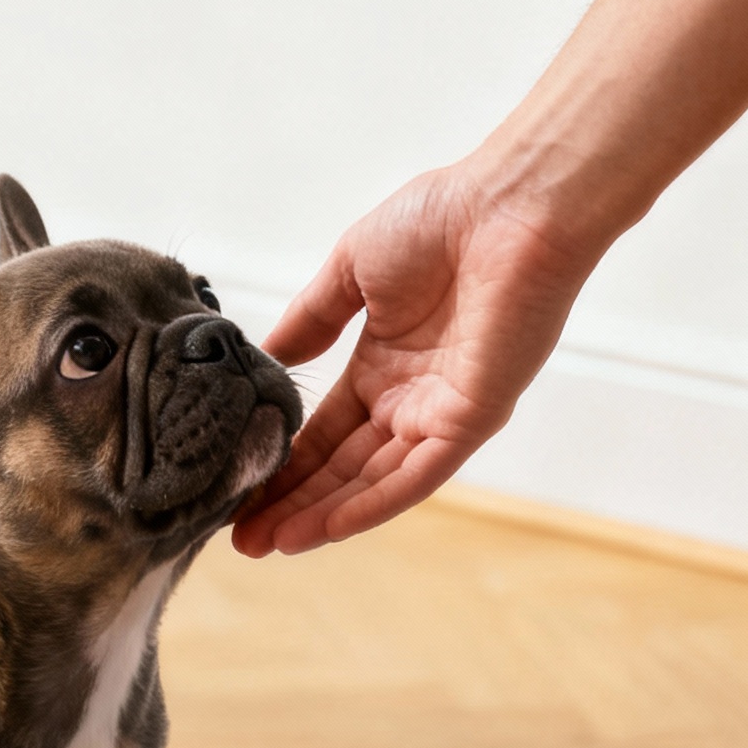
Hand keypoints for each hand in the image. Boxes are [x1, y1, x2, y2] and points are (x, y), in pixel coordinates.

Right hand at [231, 163, 595, 556]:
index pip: (325, 430)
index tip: (238, 490)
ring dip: (321, 515)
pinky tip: (325, 528)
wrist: (509, 204)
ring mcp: (441, 412)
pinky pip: (416, 476)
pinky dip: (371, 505)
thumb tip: (270, 355)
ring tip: (266, 544)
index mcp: (384, 364)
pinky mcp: (471, 419)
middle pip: (343, 467)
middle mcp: (411, 398)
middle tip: (240, 538)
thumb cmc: (442, 218)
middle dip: (291, 502)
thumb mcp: (351, 268)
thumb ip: (313, 319)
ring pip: (373, 482)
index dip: (283, 462)